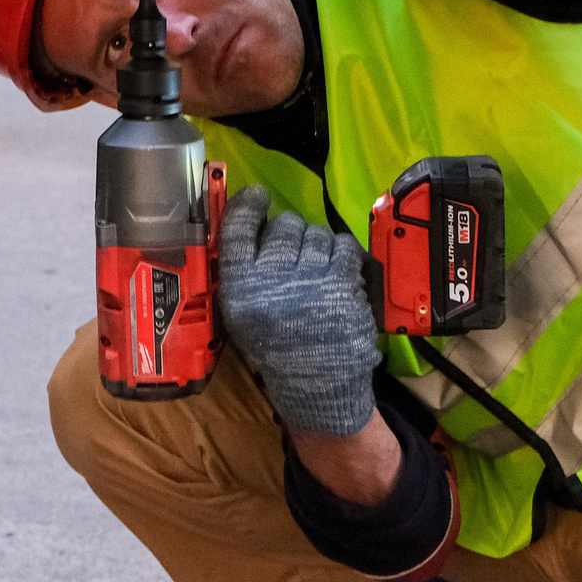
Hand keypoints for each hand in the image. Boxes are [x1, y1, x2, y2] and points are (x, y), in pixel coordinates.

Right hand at [216, 186, 380, 436]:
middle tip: (295, 255)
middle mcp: (271, 281)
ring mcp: (309, 280)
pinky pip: (343, 245)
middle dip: (291, 234)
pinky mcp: (341, 284)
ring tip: (316, 270)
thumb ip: (244, 271)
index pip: (238, 230)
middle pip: (283, 226)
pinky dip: (342, 253)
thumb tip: (256, 222)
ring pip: (315, 233)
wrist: (318, 385)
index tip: (258, 196)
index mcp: (240, 289)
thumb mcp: (242, 315)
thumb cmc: (276, 348)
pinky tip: (337, 270)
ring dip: (318, 245)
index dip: (248, 205)